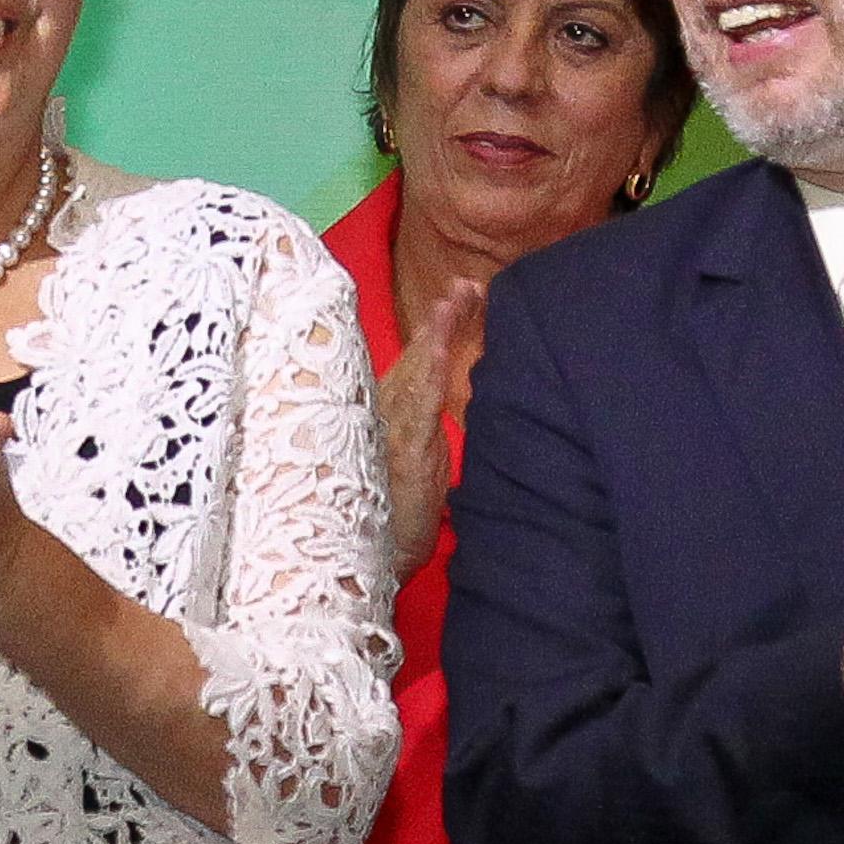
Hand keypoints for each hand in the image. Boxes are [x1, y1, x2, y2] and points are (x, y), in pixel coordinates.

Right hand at [382, 278, 483, 579]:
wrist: (378, 559)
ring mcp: (391, 432)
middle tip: (464, 284)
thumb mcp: (421, 461)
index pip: (420, 361)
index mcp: (396, 414)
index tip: (465, 293)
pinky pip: (416, 408)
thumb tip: (441, 395)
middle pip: (417, 358)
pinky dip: (426, 377)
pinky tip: (436, 350)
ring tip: (453, 302)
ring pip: (415, 374)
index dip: (441, 327)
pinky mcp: (400, 454)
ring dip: (435, 336)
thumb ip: (426, 426)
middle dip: (442, 320)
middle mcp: (388, 415)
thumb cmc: (396, 512)